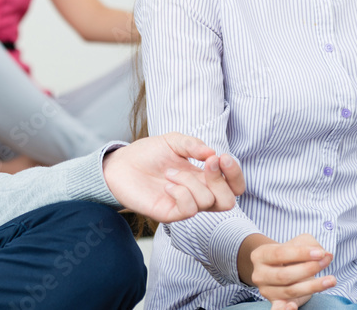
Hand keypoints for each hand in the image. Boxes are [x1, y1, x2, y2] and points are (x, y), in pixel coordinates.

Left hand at [102, 132, 244, 222]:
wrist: (121, 164)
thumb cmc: (148, 154)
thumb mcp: (173, 141)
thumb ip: (193, 144)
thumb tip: (212, 153)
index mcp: (203, 177)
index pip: (234, 185)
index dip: (235, 174)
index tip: (222, 158)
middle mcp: (198, 193)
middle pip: (229, 200)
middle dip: (221, 180)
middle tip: (206, 163)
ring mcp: (185, 205)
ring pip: (208, 201)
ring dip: (190, 181)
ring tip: (169, 173)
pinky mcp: (170, 214)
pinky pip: (189, 210)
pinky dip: (181, 193)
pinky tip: (167, 185)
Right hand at [238, 233, 335, 308]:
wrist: (279, 268)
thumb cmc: (290, 254)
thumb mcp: (296, 243)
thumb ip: (309, 244)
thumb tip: (324, 254)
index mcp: (260, 255)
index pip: (280, 254)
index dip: (301, 254)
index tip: (321, 253)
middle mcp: (259, 274)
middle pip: (284, 275)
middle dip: (308, 269)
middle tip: (326, 262)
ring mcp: (266, 290)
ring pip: (290, 290)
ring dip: (313, 286)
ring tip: (332, 280)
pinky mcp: (275, 302)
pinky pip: (278, 308)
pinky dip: (285, 309)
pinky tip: (293, 306)